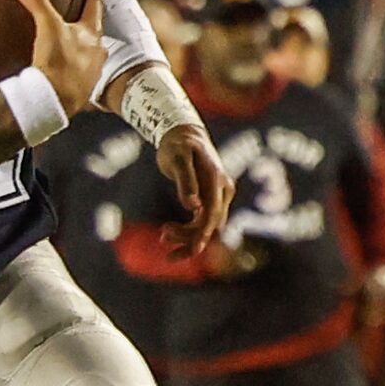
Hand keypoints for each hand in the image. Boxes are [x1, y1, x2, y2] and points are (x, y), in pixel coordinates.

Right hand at [17, 0, 107, 114]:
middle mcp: (97, 52)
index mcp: (92, 33)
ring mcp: (92, 72)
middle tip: (77, 12)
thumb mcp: (47, 26)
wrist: (54, 101)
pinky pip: (80, 73)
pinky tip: (63, 68)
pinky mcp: (82, 90)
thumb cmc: (58, 63)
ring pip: (90, 53)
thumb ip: (37, 1)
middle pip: (94, 30)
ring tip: (69, 42)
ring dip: (81, 46)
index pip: (94, 3)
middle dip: (86, 20)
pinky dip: (73, 67)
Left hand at [155, 123, 231, 254]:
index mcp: (216, 179)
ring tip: (162, 238)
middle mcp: (222, 190)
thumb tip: (193, 207)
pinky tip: (168, 234)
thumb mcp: (177, 159)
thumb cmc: (178, 144)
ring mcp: (218, 196)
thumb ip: (186, 181)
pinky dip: (188, 232)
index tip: (194, 251)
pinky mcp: (210, 200)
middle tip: (162, 237)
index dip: (204, 233)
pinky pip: (203, 223)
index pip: (213, 213)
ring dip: (187, 238)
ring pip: (208, 227)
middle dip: (190, 237)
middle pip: (211, 224)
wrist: (183, 134)